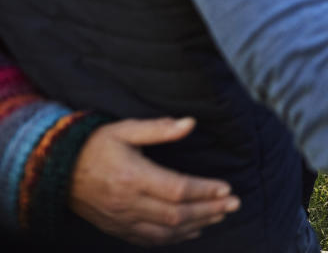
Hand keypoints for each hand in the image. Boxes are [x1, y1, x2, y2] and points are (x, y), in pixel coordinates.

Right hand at [69, 117, 239, 245]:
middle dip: (210, 210)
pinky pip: (150, 239)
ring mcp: (122, 219)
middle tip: (235, 204)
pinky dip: (176, 238)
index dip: (204, 191)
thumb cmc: (96, 145)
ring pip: (167, 231)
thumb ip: (160, 129)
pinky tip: (194, 230)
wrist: (57, 170)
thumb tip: (190, 123)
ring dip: (198, 224)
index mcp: (133, 177)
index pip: (177, 189)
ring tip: (221, 215)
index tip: (227, 187)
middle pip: (177, 213)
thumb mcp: (126, 129)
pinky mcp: (117, 228)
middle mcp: (128, 203)